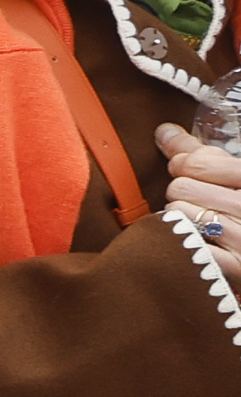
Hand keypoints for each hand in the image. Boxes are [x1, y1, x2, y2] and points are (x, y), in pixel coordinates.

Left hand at [158, 124, 240, 264]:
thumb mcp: (235, 173)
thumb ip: (200, 152)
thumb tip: (163, 131)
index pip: (195, 162)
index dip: (184, 166)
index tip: (192, 173)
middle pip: (180, 188)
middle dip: (182, 193)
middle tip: (200, 201)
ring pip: (176, 214)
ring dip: (181, 217)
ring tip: (200, 221)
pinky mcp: (234, 266)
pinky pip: (183, 245)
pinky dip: (181, 242)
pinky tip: (195, 240)